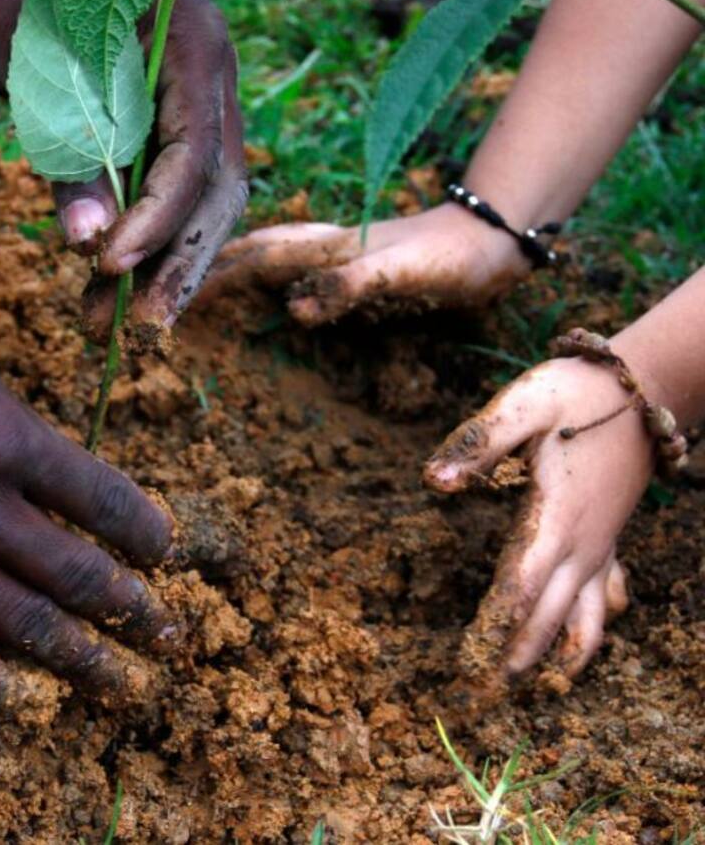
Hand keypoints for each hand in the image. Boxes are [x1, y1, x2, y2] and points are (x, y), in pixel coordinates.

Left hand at [0, 0, 246, 340]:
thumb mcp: (36, 72)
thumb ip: (69, 155)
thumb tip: (91, 243)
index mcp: (193, 48)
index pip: (194, 156)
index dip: (158, 221)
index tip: (111, 269)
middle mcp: (207, 80)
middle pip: (216, 191)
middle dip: (177, 262)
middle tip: (139, 327)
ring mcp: (190, 104)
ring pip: (197, 203)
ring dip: (157, 264)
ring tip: (106, 320)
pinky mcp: (161, 127)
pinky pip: (166, 194)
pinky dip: (138, 239)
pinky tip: (104, 282)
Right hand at [0, 271, 174, 713]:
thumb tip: (28, 457)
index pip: (97, 497)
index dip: (142, 532)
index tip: (165, 553)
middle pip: (73, 571)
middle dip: (130, 608)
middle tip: (167, 632)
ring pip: (18, 622)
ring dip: (80, 657)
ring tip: (120, 681)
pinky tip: (20, 700)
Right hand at [199, 203, 529, 325]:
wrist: (495, 241)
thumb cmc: (449, 257)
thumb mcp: (400, 272)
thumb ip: (349, 286)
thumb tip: (293, 309)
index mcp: (321, 246)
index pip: (249, 258)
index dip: (208, 273)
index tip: (164, 289)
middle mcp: (320, 247)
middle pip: (249, 251)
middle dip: (209, 265)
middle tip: (170, 285)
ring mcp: (334, 255)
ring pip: (268, 256)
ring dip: (233, 267)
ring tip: (203, 283)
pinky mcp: (352, 268)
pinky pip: (295, 272)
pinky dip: (271, 278)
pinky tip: (274, 293)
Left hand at [423, 356, 644, 681]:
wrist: (647, 386)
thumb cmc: (578, 394)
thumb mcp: (524, 404)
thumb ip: (477, 441)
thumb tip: (432, 481)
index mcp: (554, 517)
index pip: (519, 585)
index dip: (494, 626)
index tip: (470, 663)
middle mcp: (581, 543)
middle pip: (547, 615)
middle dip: (516, 656)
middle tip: (483, 694)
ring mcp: (601, 545)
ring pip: (583, 617)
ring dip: (556, 653)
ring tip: (534, 687)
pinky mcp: (610, 538)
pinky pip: (603, 599)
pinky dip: (589, 630)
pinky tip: (576, 648)